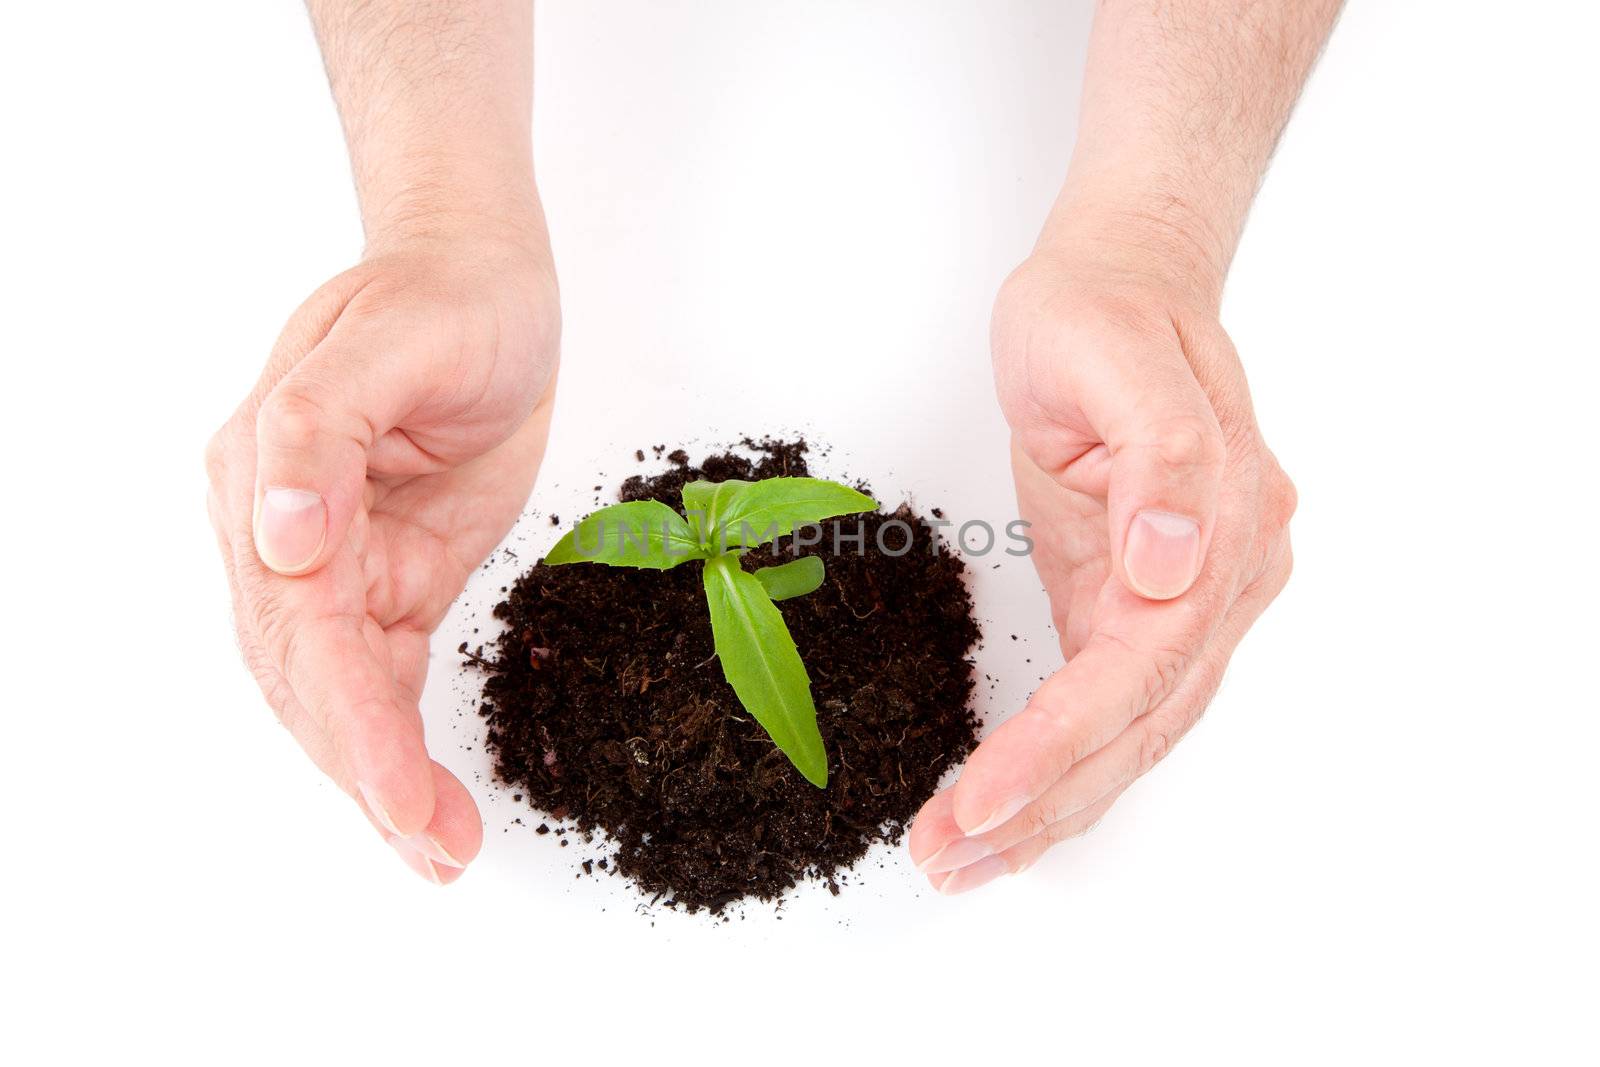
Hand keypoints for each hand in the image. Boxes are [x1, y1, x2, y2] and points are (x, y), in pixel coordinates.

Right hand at [206, 224, 558, 882]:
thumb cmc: (442, 297)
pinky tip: (429, 802)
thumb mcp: (394, 340)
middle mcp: (282, 531)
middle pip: (311, 680)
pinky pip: (380, 675)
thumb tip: (280, 538)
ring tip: (440, 853)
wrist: (482, 282)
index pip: (299, 625)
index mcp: (267, 474)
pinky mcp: (387, 574)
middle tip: (436, 852)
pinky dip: (400, 742)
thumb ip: (318, 432)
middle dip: (369, 774)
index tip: (398, 797)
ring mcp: (331, 559)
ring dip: (382, 780)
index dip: (350, 722)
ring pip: (341, 694)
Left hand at [909, 233, 1295, 891]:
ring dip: (1051, 806)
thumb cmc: (1103, 310)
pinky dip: (1064, 766)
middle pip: (1138, 722)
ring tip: (964, 859)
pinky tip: (1013, 810)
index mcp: (1225, 519)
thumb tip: (1175, 568)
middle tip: (949, 859)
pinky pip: (1112, 706)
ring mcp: (1193, 597)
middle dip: (1043, 802)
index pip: (1141, 663)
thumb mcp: (1112, 353)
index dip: (1062, 743)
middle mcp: (1224, 576)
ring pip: (1131, 733)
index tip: (983, 799)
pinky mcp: (1142, 602)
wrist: (1121, 283)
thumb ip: (1160, 455)